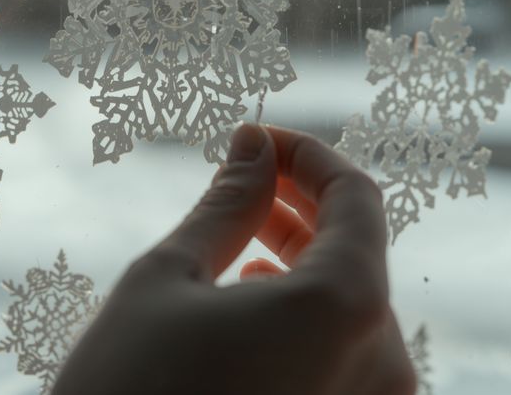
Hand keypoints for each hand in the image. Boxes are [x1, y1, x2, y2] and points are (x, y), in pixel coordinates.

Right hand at [54, 125, 415, 394]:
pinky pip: (345, 360)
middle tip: (244, 182)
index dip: (309, 155)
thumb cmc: (126, 393)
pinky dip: (308, 320)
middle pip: (358, 255)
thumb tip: (254, 143)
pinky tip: (257, 308)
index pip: (357, 198)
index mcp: (346, 308)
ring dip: (304, 263)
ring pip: (352, 310)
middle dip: (302, 209)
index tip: (260, 140)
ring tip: (244, 246)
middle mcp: (384, 366)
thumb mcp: (168, 281)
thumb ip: (228, 205)